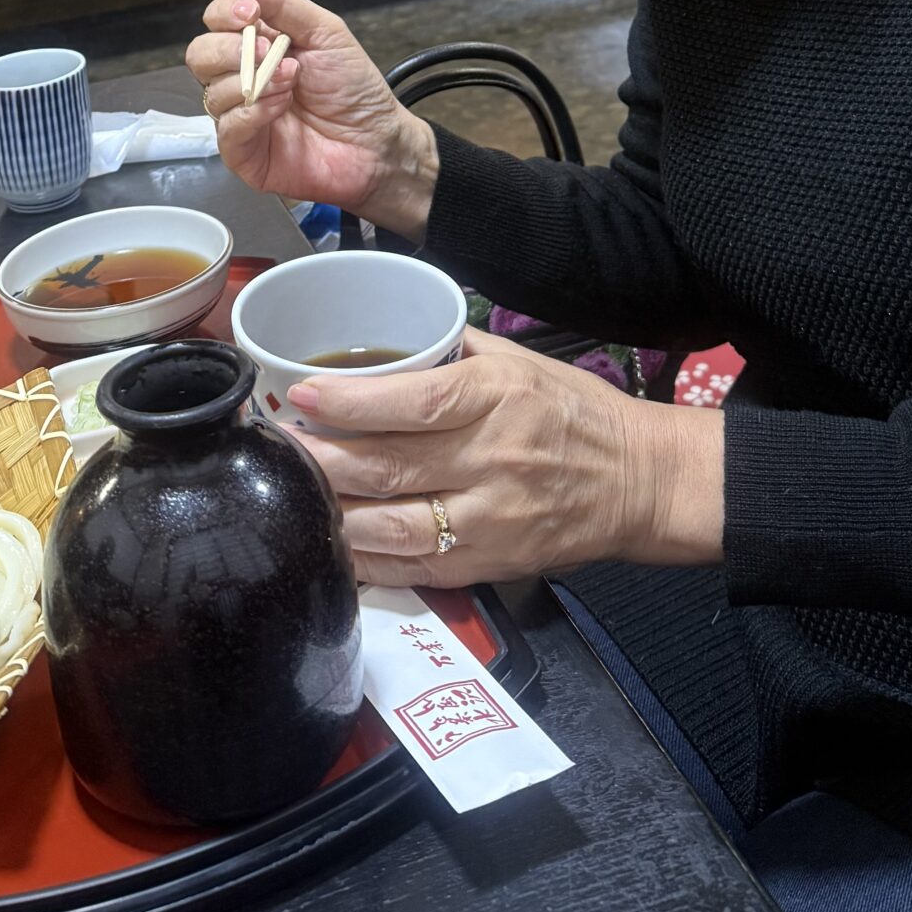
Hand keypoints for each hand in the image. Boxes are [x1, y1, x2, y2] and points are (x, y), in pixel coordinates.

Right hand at [185, 0, 438, 235]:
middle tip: (269, 52)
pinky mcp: (244, 153)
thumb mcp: (323, 31)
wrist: (377, 141)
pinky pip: (226, 129)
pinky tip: (280, 108)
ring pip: (211, 92)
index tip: (251, 13)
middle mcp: (242, 79)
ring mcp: (240, 116)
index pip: (215, 21)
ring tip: (291, 82)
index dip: (225, 12)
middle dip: (231, 49)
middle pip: (201, 54)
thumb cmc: (354, 87)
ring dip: (253, 82)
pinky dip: (252, 113)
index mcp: (258, 45)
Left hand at [293, 328, 724, 587]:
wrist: (638, 481)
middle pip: (390, 467)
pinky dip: (367, 562)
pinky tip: (329, 546)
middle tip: (273, 447)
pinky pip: (414, 569)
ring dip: (333, 515)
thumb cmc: (574, 412)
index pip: (414, 403)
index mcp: (498, 398)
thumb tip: (381, 342)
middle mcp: (492, 460)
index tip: (301, 394)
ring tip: (288, 497)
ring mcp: (490, 519)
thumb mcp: (518, 361)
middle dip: (321, 460)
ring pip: (393, 526)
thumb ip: (450, 354)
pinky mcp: (489, 564)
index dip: (351, 401)